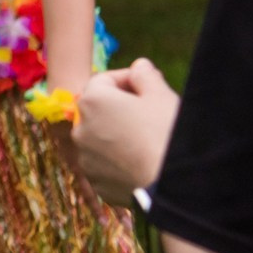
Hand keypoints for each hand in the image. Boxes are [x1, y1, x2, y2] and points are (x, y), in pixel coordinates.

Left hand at [72, 57, 179, 209]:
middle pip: (100, 110)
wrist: (173, 186)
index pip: (104, 80)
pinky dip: (119, 161)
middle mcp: (80, 129)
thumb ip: (145, 75)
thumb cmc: (167, 134)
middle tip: (151, 114)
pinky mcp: (96, 183)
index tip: (149, 87)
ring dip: (118, 135)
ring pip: (101, 139)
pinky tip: (143, 163)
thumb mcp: (161, 95)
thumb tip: (139, 66)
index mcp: (92, 101)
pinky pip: (106, 165)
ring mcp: (85, 158)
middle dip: (121, 108)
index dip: (128, 80)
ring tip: (148, 140)